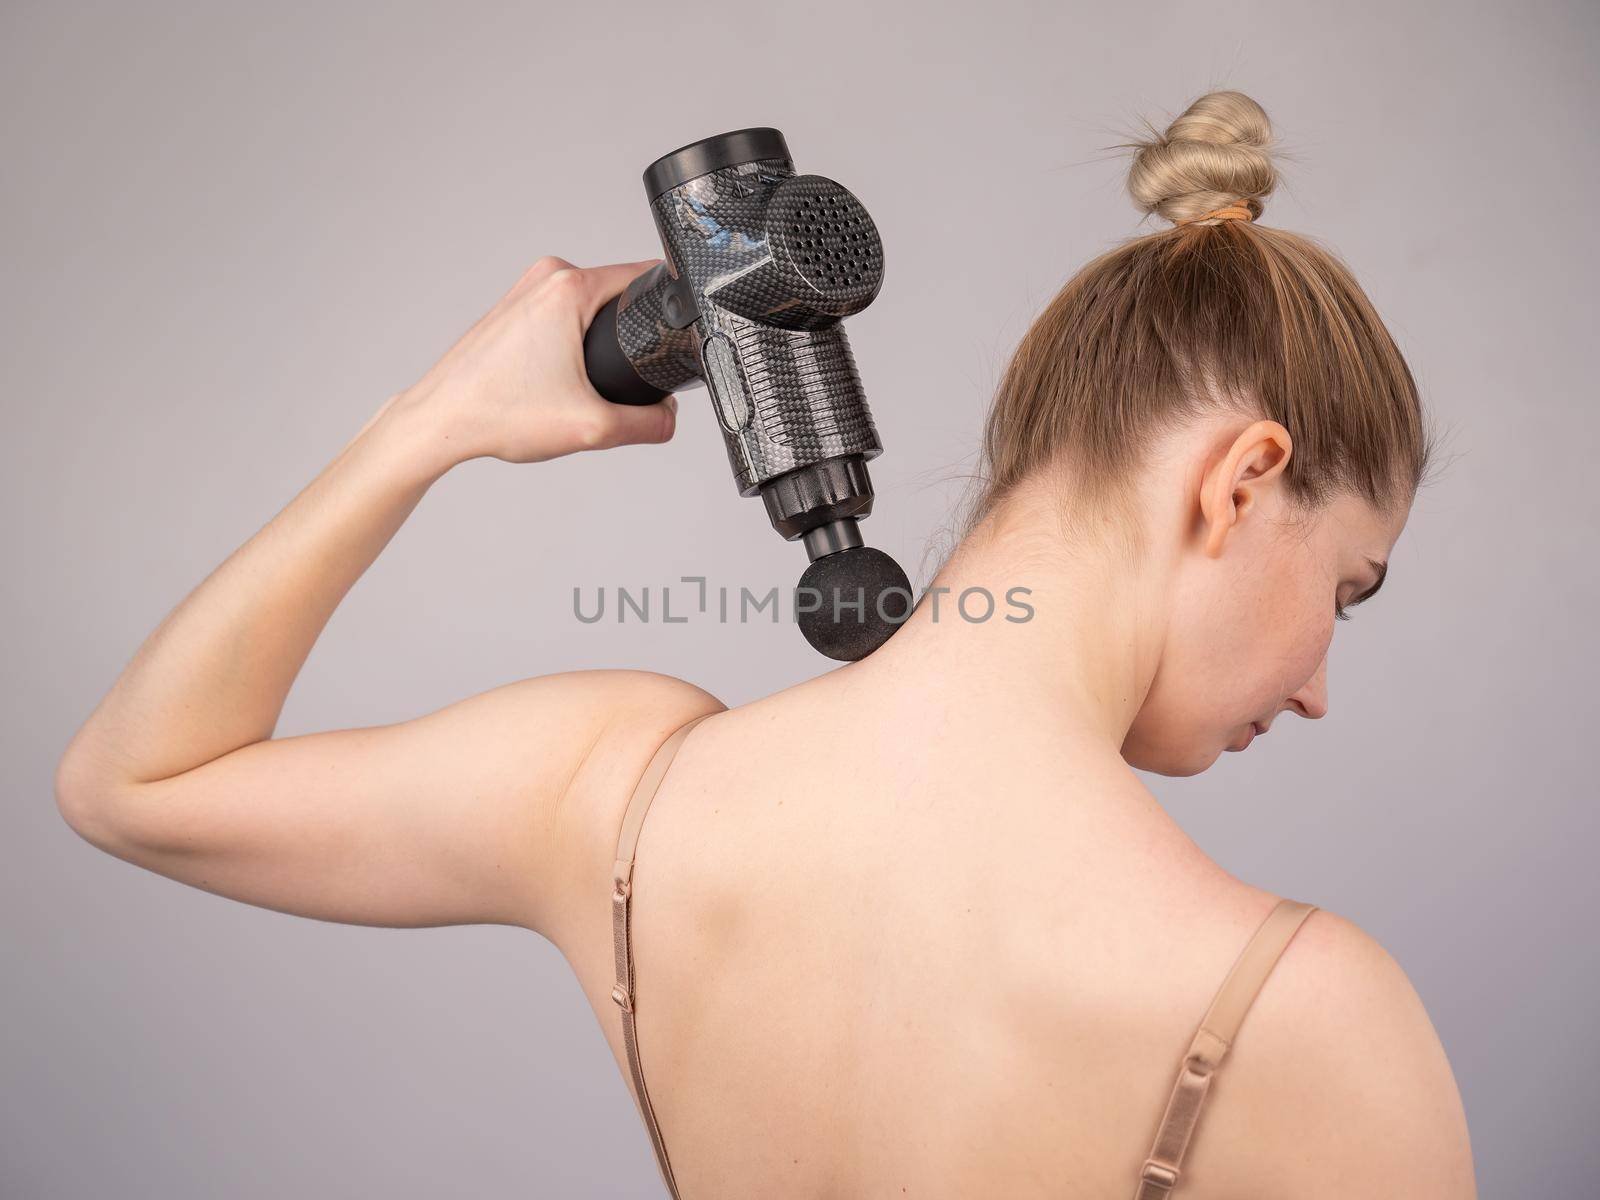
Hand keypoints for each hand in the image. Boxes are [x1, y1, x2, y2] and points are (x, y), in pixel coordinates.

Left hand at [391, 256, 679, 465]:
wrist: (442, 420)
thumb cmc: (497, 412)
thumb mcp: (591, 428)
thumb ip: (647, 424)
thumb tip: (669, 418)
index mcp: (569, 287)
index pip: (645, 276)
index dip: (668, 306)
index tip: (672, 336)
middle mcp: (546, 277)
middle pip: (618, 295)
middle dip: (628, 334)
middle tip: (609, 380)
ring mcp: (526, 289)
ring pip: (590, 309)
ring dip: (599, 341)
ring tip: (576, 383)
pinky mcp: (514, 307)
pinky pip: (564, 317)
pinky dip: (572, 344)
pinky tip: (556, 378)